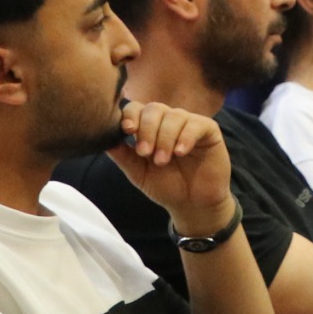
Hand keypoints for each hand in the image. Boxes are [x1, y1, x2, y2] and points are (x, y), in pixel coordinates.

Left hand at [105, 100, 234, 236]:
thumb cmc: (166, 186)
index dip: (130, 116)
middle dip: (147, 130)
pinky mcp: (209, 131)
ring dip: (165, 138)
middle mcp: (168, 121)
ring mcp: (189, 123)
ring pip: (174, 116)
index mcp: (149, 127)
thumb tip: (103, 138)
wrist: (193, 205)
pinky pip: (196, 125)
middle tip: (145, 154)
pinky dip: (185, 137)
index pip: (136, 109)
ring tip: (162, 161)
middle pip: (154, 108)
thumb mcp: (138, 173)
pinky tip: (180, 153)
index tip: (127, 131)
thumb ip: (123, 155)